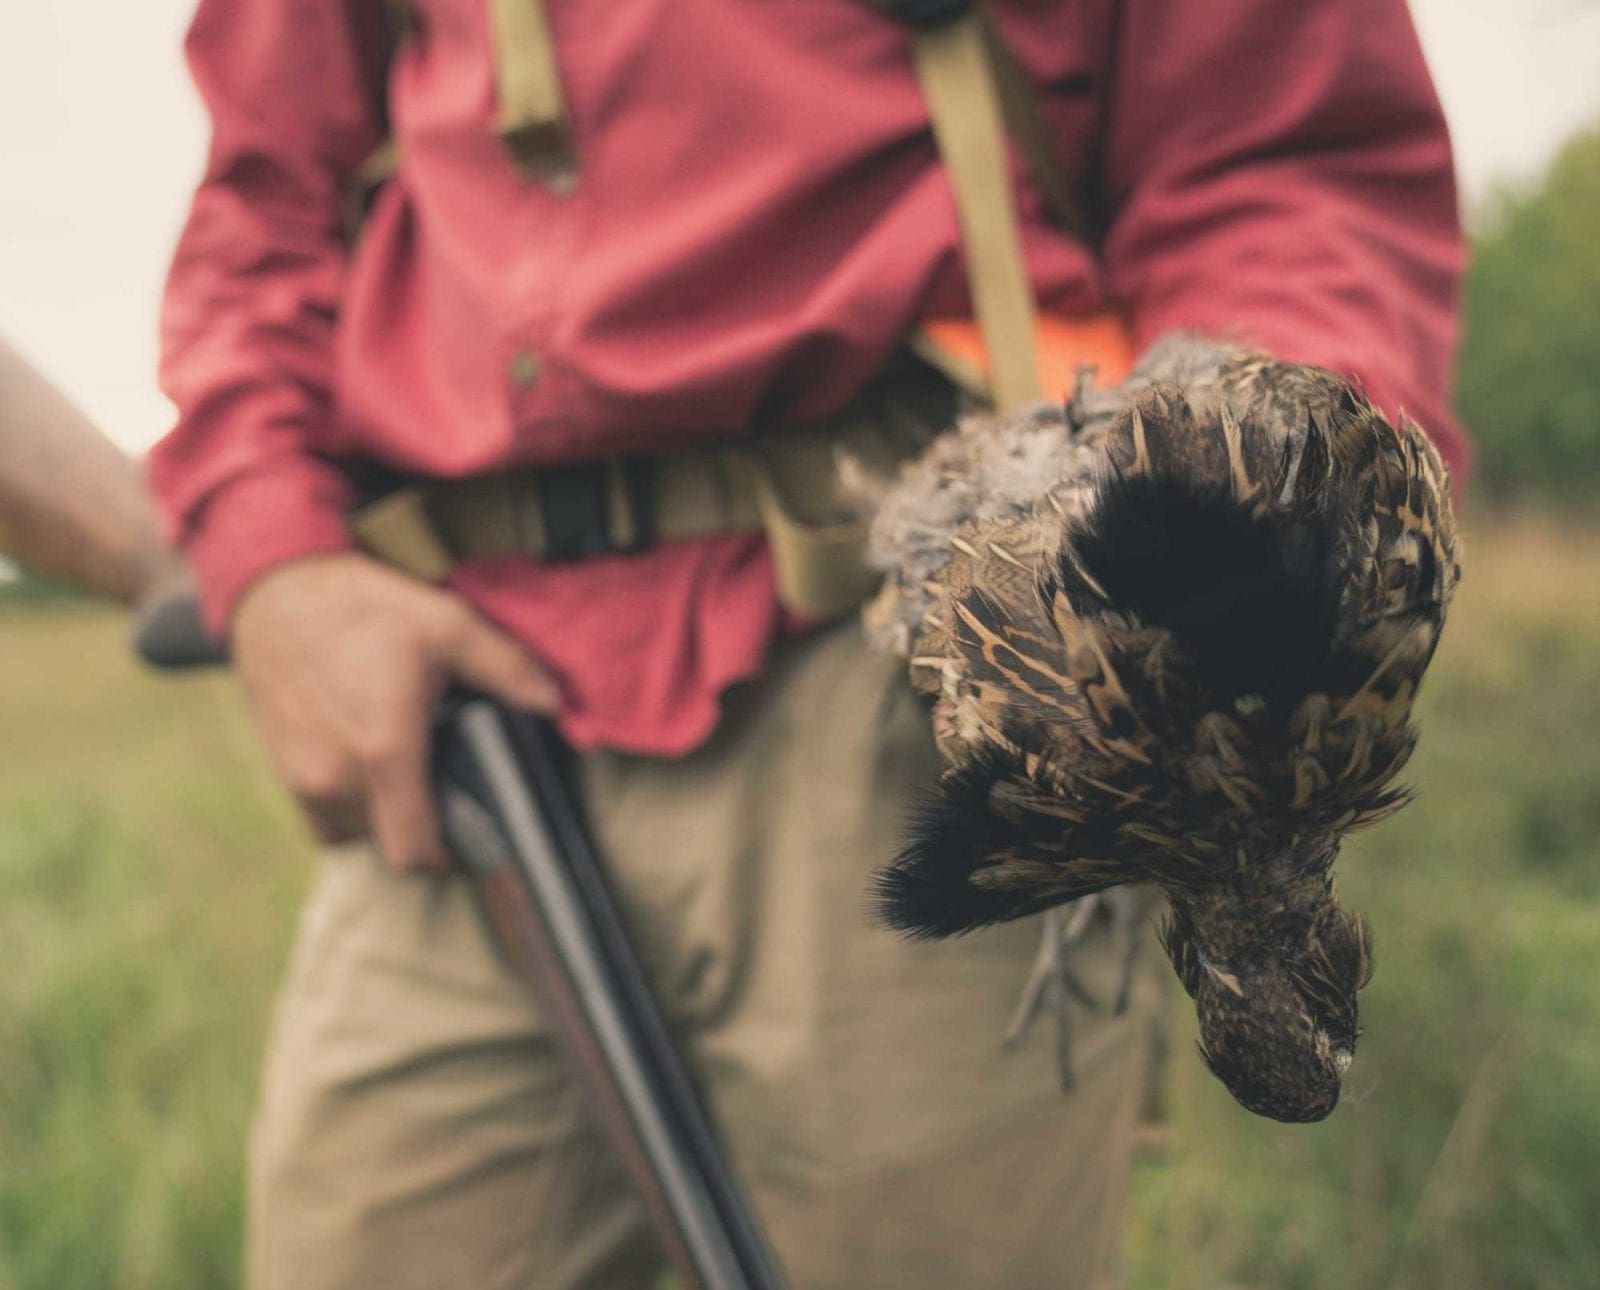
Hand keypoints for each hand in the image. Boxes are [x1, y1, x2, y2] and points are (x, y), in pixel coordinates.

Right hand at [231, 552, 558, 870]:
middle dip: (424, 829)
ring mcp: (302, 779)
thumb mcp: (448, 624)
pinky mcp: (282, 771)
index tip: (473, 839)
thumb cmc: (364, 607)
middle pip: (390, 844)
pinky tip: (371, 768)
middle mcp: (337, 775)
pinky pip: (324, 819)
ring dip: (386, 819)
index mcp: (385, 749)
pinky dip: (351, 809)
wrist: (279, 592)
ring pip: (357, 833)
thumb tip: (553, 703)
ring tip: (411, 775)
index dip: (448, 859)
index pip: (414, 851)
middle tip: (450, 791)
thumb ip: (506, 668)